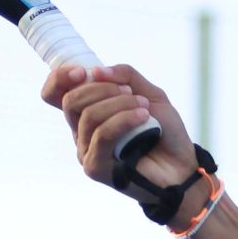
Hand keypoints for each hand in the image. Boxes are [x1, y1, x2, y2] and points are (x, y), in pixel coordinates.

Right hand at [40, 62, 200, 215]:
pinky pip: (101, 135)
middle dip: (103, 89)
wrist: (182, 166)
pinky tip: (143, 118)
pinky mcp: (95, 167)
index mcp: (88, 112)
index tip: (83, 72)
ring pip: (89, 116)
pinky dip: (123, 120)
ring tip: (144, 109)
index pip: (54, 93)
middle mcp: (82, 132)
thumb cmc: (165, 133)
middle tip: (131, 93)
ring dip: (120, 104)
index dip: (60, 78)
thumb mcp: (150, 93)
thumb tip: (95, 71)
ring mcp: (86, 151)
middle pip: (71, 100)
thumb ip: (126, 76)